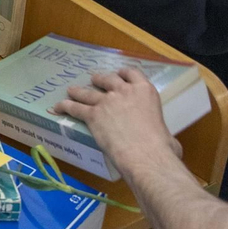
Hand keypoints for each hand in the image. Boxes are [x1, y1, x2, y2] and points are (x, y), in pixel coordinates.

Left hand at [54, 68, 181, 178]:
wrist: (145, 154)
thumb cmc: (162, 147)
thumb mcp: (167, 135)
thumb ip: (162, 133)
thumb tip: (169, 144)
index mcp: (146, 91)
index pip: (132, 73)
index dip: (123, 73)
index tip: (119, 75)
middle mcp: (124, 91)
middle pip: (107, 79)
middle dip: (100, 79)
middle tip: (95, 80)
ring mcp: (106, 101)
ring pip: (87, 92)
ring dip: (78, 91)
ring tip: (72, 90)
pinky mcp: (92, 115)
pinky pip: (75, 108)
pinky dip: (65, 107)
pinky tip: (58, 107)